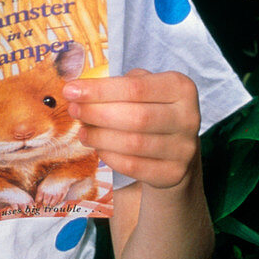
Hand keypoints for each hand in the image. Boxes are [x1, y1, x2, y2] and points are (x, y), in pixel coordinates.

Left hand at [63, 68, 200, 189]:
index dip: (99, 90)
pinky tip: (98, 147)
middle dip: (96, 113)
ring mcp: (184, 148)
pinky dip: (110, 156)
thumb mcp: (142, 87)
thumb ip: (116, 85)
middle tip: (73, 110)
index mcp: (180, 87)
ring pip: (133, 144)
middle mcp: (188, 117)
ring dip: (100, 137)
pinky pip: (134, 166)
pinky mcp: (174, 173)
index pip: (134, 87)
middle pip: (135, 117)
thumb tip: (78, 90)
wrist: (175, 148)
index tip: (70, 90)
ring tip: (82, 131)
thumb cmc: (150, 108)